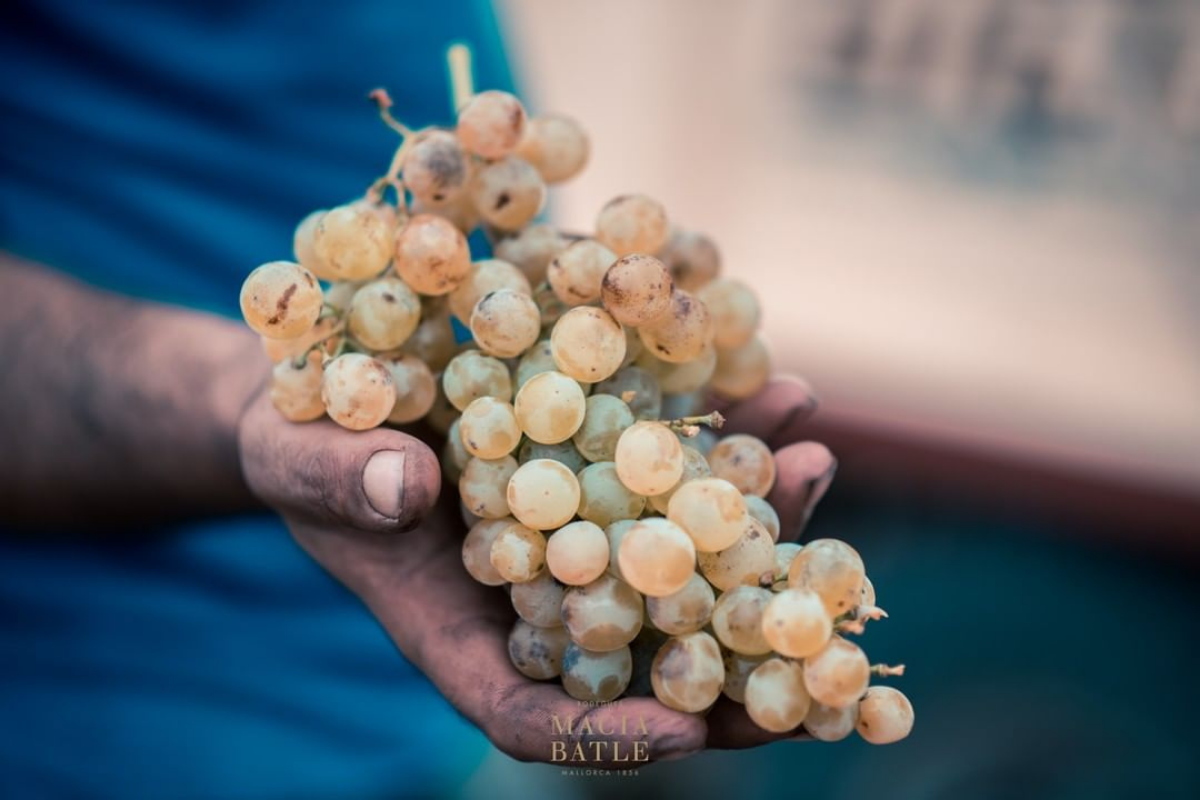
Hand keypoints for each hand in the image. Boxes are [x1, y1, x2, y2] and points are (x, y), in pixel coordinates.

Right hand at [236, 374, 833, 765]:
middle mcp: (536, 593)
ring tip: (816, 461)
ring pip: (681, 553)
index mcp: (455, 629)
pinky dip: (737, 437)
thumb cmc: (299, 443)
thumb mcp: (294, 455)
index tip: (688, 728)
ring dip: (761, 520)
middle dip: (736, 652)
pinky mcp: (601, 462)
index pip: (530, 715)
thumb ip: (335, 478)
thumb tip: (403, 485)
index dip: (607, 734)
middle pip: (641, 650)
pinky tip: (786, 394)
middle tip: (822, 645)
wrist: (334, 386)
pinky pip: (679, 466)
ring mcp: (579, 529)